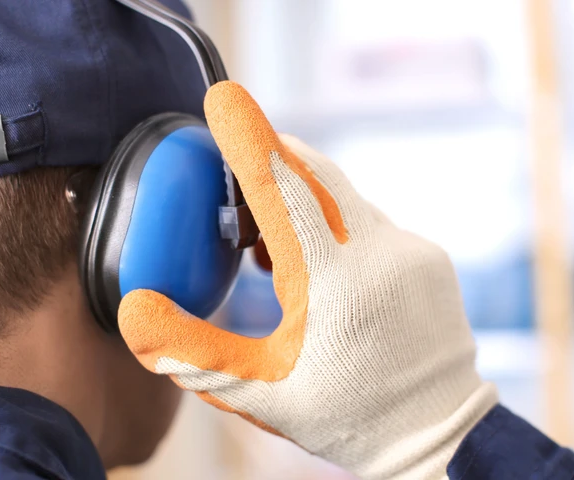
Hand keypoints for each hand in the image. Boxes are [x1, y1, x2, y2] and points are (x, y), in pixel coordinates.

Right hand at [118, 81, 497, 479]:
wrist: (437, 434)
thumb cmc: (348, 416)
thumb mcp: (261, 393)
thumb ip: (194, 353)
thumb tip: (136, 313)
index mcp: (335, 282)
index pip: (284, 190)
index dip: (248, 141)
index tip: (224, 100)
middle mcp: (381, 252)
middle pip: (316, 175)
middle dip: (270, 162)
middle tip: (232, 178)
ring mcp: (411, 250)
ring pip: (344, 196)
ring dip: (301, 199)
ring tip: (263, 244)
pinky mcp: (426, 257)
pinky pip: (370, 219)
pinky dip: (335, 222)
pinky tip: (314, 259)